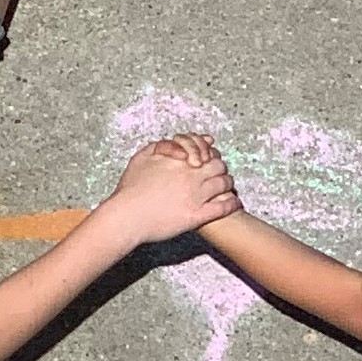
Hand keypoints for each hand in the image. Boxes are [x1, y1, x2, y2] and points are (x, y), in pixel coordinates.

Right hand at [109, 134, 240, 240]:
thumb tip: (177, 143)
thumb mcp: (141, 157)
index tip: (210, 158)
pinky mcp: (197, 216)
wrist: (127, 217)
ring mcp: (196, 196)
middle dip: (221, 167)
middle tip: (221, 172)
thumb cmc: (130, 189)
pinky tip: (235, 203)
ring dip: (228, 184)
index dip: (210, 154)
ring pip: (224, 185)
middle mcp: (191, 176)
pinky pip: (223, 208)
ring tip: (229, 187)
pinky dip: (232, 203)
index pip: (206, 150)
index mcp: (180, 160)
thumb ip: (160, 146)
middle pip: (219, 166)